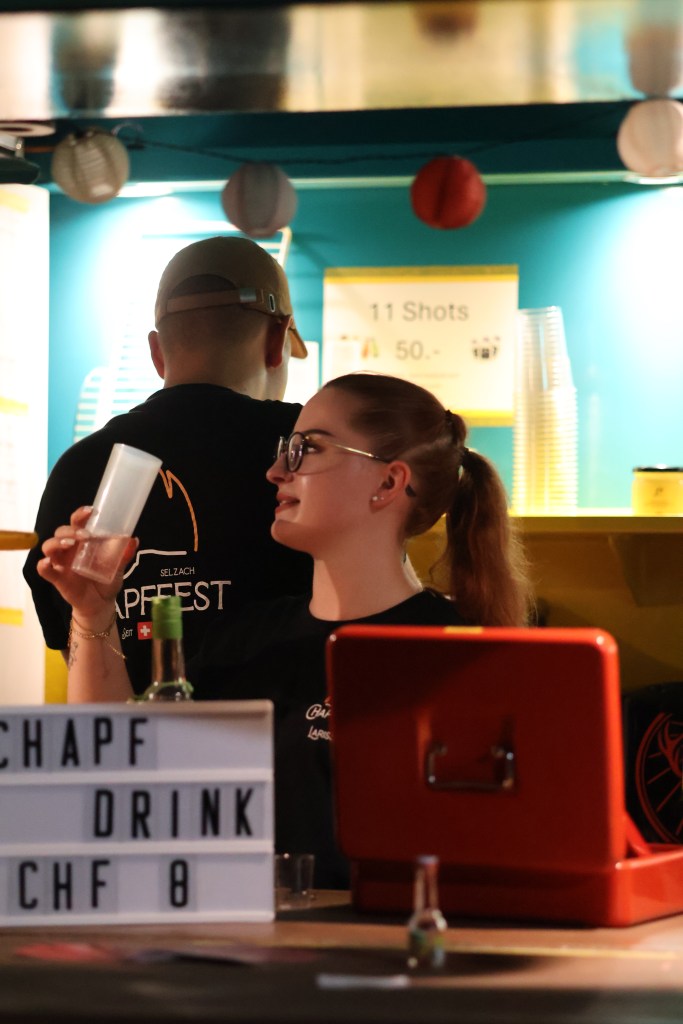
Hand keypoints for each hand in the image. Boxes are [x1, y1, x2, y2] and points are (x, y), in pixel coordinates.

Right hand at [37, 507, 137, 624]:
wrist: (102, 604)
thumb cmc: (107, 580)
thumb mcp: (118, 567)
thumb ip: (124, 555)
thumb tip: (134, 540)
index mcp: (83, 541)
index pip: (77, 522)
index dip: (80, 515)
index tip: (91, 511)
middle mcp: (70, 549)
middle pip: (61, 532)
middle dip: (71, 530)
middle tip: (85, 536)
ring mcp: (61, 563)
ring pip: (49, 546)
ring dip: (57, 542)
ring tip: (70, 544)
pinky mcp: (57, 578)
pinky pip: (44, 570)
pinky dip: (43, 565)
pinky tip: (47, 562)